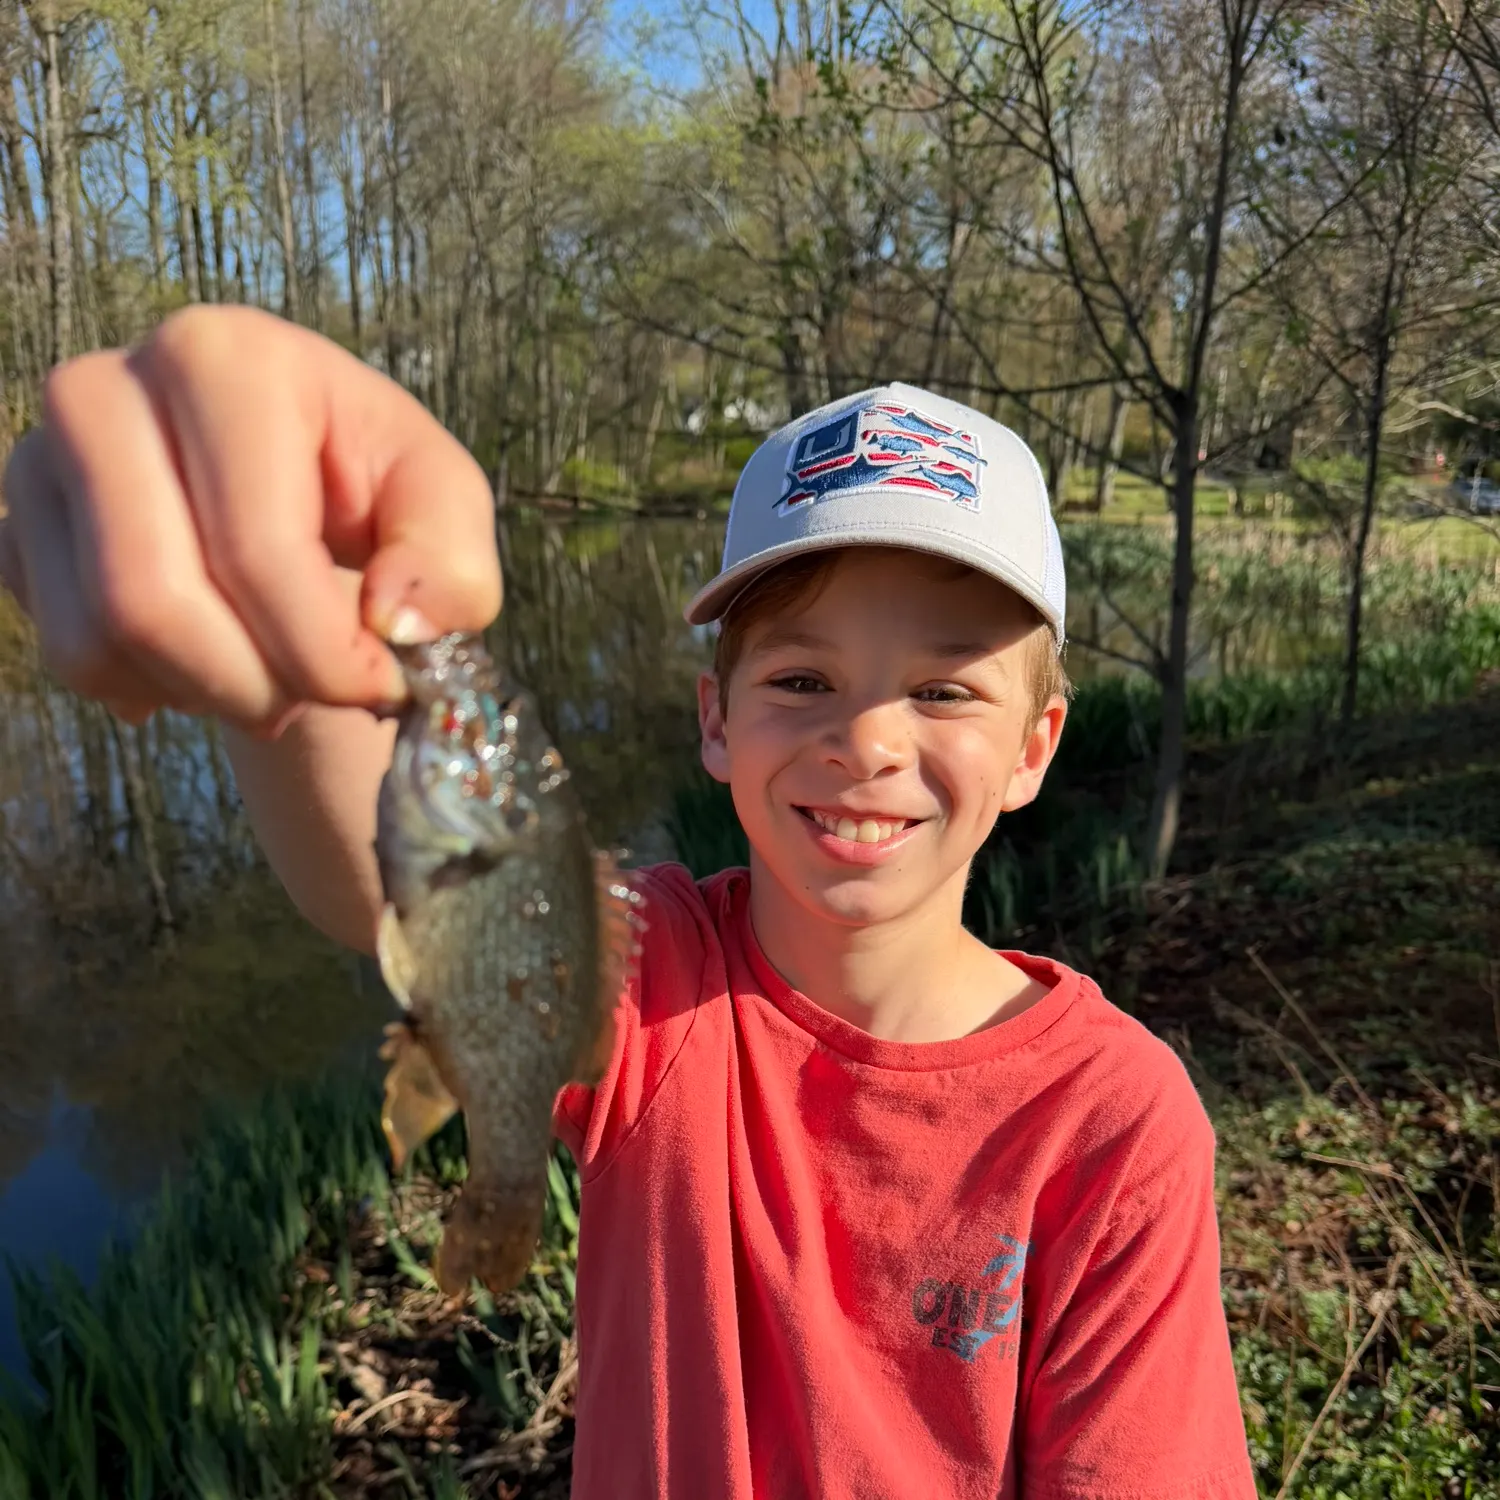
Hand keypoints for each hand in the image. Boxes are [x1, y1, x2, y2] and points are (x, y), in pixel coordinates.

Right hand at [0, 306, 499, 733]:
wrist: (292, 482)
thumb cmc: (372, 488)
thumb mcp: (442, 503)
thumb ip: (449, 561)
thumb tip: (392, 620)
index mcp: (226, 360)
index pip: (254, 551)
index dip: (324, 654)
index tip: (381, 685)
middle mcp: (104, 388)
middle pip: (153, 602)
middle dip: (256, 687)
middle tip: (317, 695)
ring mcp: (41, 457)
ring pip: (99, 640)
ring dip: (207, 695)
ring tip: (273, 676)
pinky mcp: (16, 526)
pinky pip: (70, 655)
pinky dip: (155, 689)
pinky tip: (213, 659)